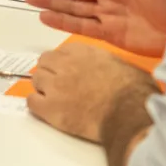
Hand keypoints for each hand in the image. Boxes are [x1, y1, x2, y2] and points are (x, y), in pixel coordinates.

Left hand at [27, 44, 157, 142]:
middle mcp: (66, 64)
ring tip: (55, 100)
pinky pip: (32, 102)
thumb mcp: (124, 66)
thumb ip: (109, 64)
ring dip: (43, 89)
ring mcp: (55, 85)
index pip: (60, 52)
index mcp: (84, 52)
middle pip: (44, 63)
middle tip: (59, 86)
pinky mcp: (50, 107)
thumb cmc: (134, 92)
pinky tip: (47, 111)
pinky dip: (37, 106)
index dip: (63, 63)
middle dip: (50, 73)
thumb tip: (113, 71)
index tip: (67, 72)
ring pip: (36, 80)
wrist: (128, 113)